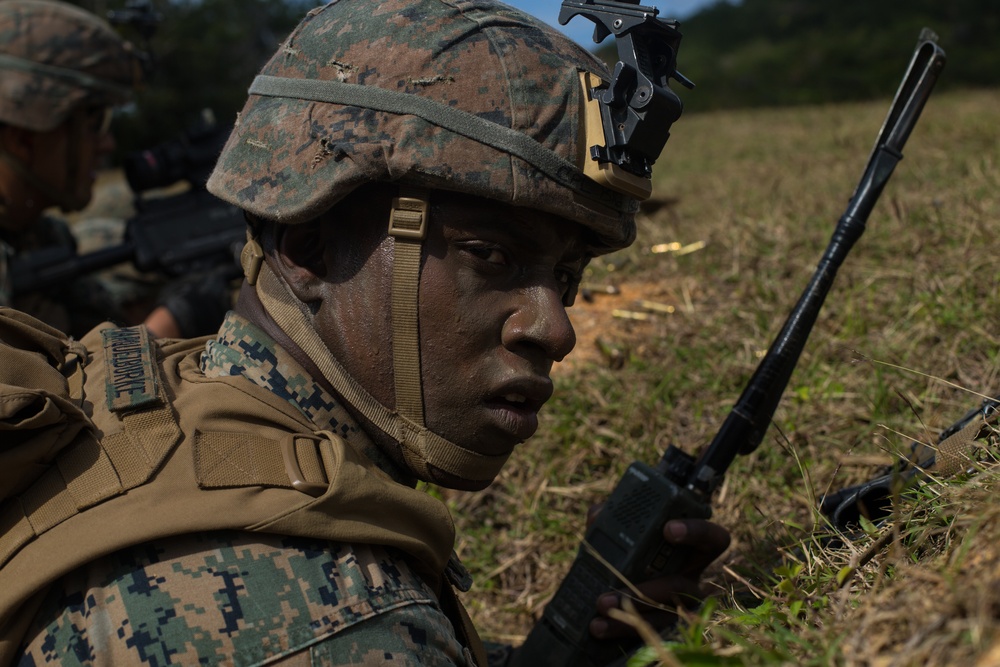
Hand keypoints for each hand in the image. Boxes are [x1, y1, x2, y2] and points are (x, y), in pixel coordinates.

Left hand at [586, 514, 730, 640]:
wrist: (609, 590)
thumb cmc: (623, 553)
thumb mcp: (618, 533)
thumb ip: (609, 519)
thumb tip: (598, 515)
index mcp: (689, 551)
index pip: (712, 539)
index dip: (697, 532)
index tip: (668, 529)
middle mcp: (690, 579)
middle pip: (682, 585)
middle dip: (648, 588)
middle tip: (616, 581)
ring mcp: (680, 608)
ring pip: (665, 614)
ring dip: (631, 611)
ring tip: (601, 605)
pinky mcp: (663, 628)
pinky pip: (650, 632)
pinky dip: (621, 628)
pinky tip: (598, 626)